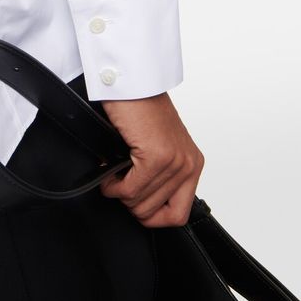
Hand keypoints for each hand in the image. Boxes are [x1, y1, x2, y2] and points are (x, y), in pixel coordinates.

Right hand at [99, 93, 203, 227]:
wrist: (131, 83)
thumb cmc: (138, 110)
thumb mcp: (157, 148)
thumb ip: (157, 177)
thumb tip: (138, 204)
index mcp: (192, 165)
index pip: (178, 215)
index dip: (151, 217)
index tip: (134, 204)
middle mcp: (188, 165)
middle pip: (154, 213)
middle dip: (128, 202)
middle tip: (118, 183)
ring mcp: (175, 162)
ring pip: (139, 203)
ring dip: (118, 192)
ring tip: (112, 175)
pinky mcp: (157, 156)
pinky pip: (130, 190)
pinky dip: (112, 185)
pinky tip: (109, 171)